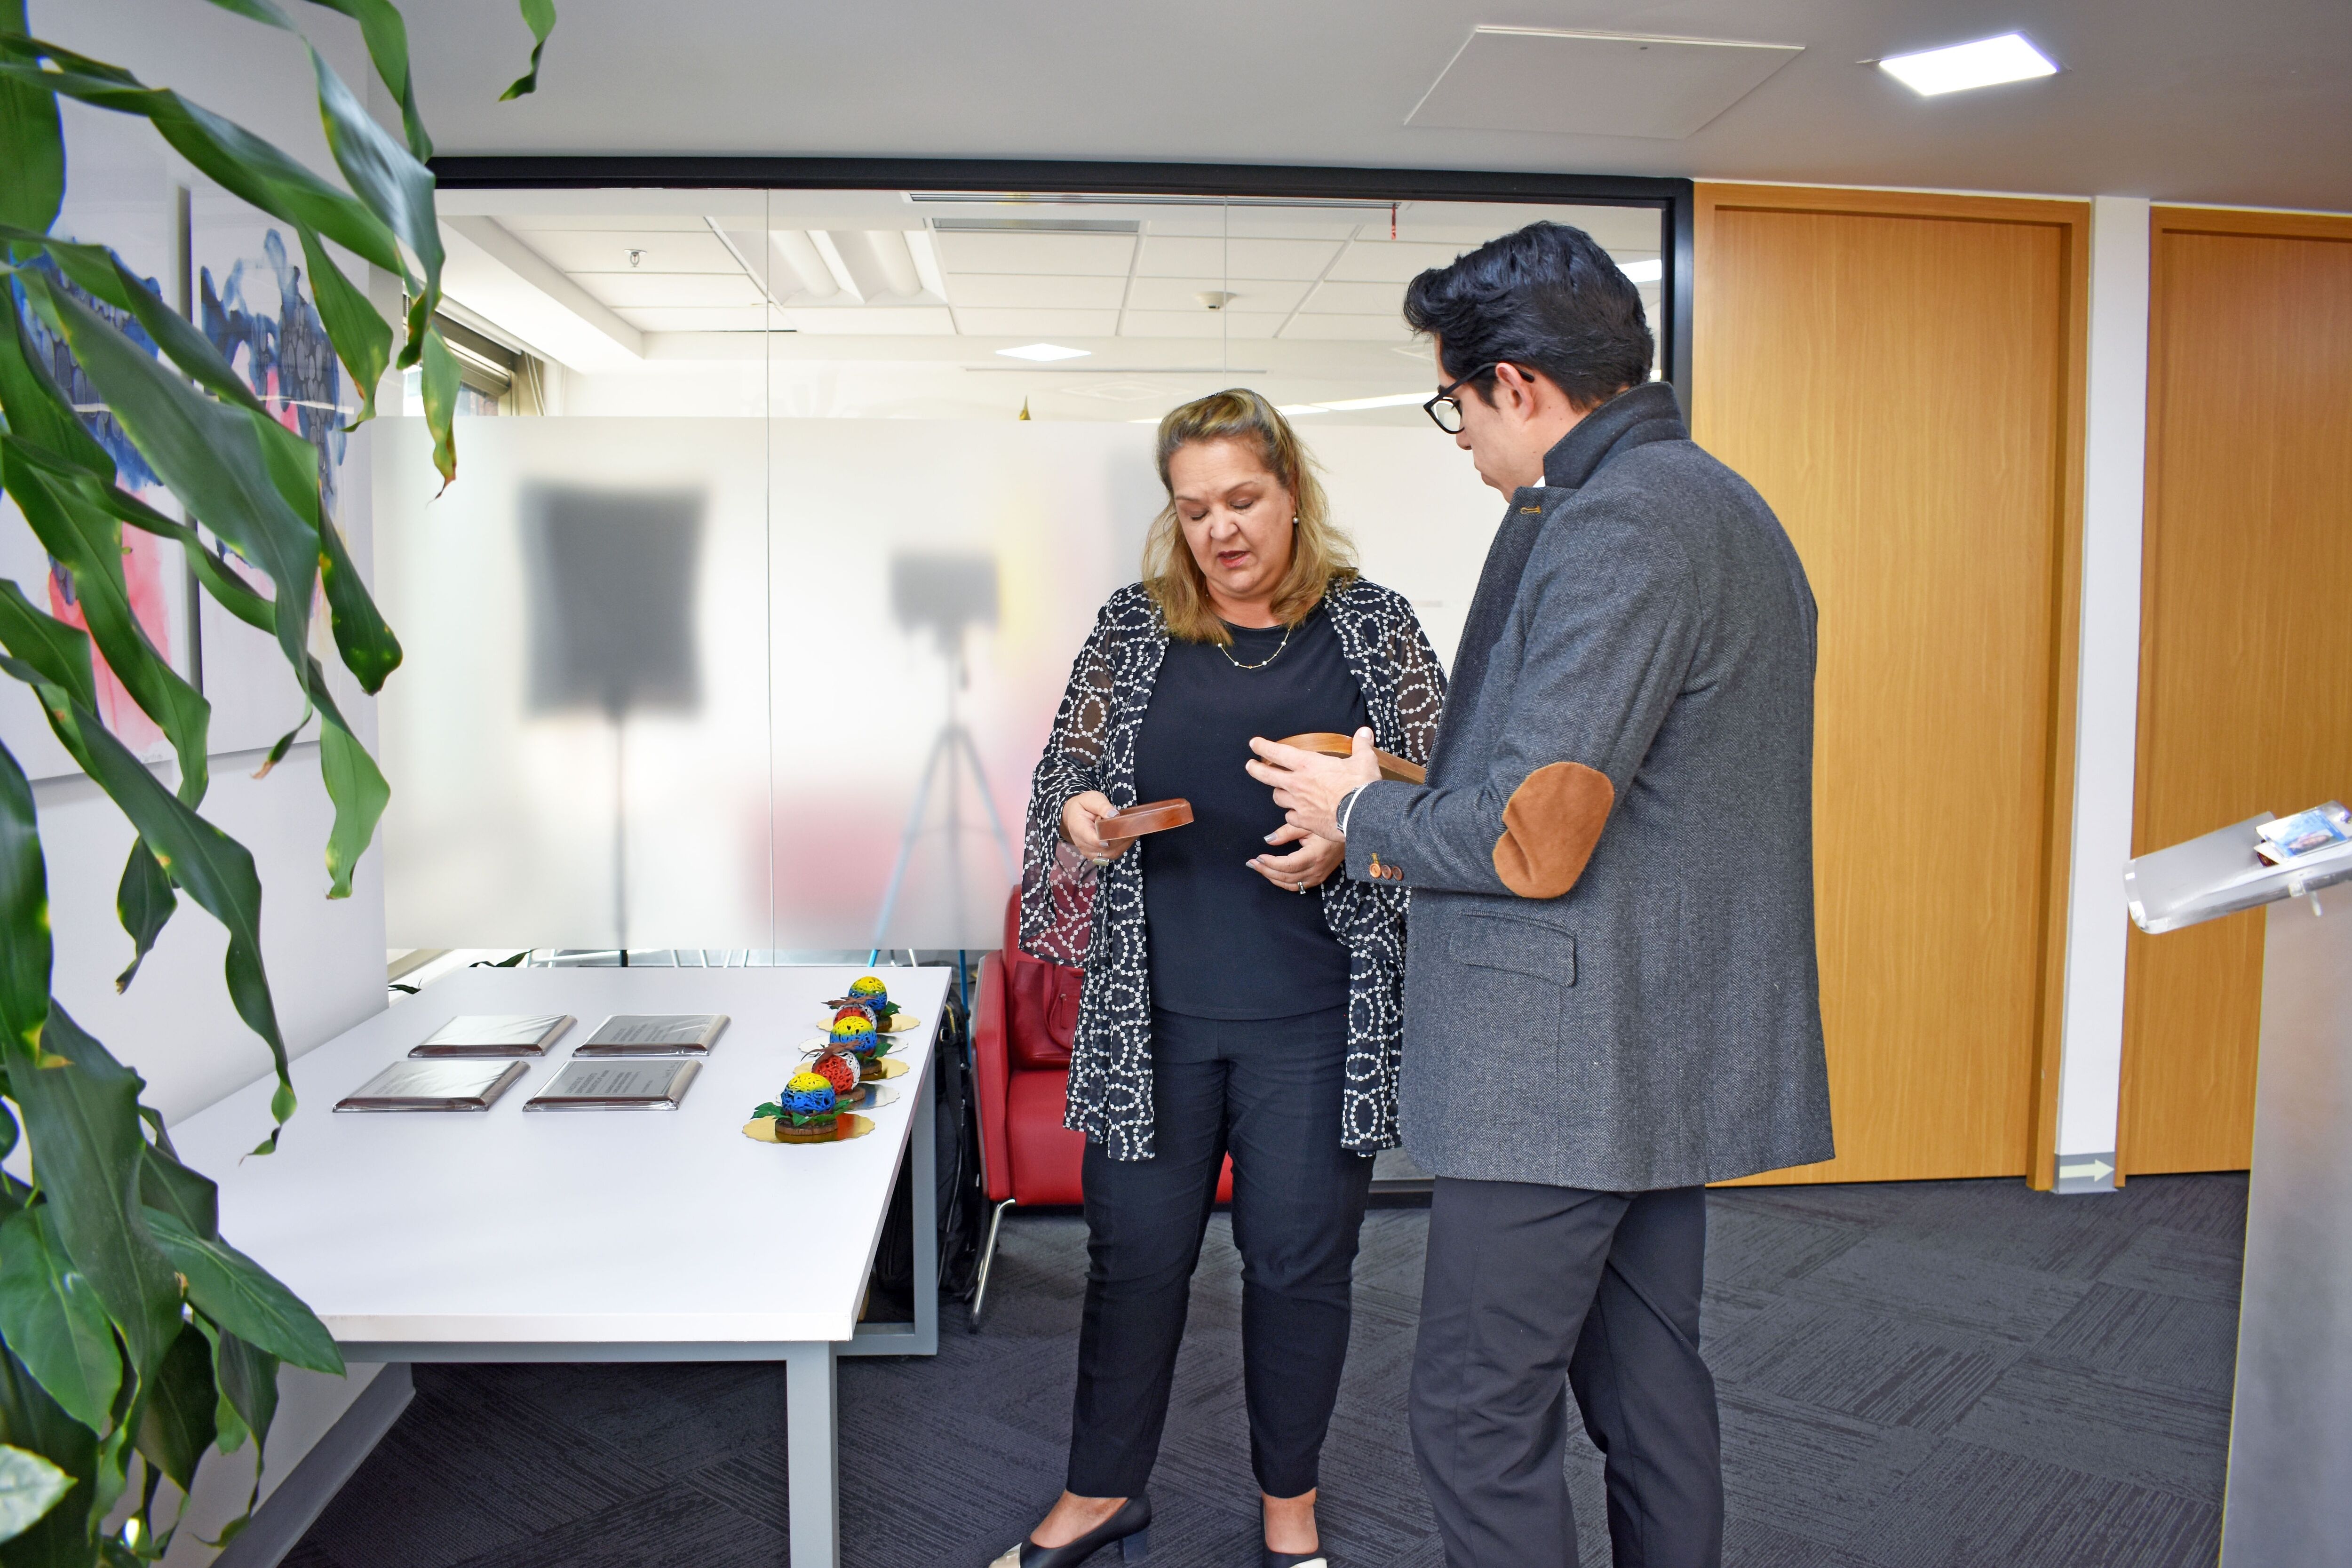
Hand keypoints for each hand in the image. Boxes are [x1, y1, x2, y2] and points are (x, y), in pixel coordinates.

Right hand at [1060, 791, 1129, 863]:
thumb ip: (1102, 806)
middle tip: (1132, 828)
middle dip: (1119, 839)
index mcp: (1078, 827)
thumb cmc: (1084, 805)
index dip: (1104, 840)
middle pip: (1104, 848)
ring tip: (1132, 831)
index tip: (1115, 837)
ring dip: (1123, 844)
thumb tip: (1114, 815)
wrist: (1075, 815)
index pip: (1091, 838)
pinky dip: (1121, 847)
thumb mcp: (1091, 799)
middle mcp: (1081, 843)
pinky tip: (1127, 837)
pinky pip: (1111, 855)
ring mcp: (1088, 851)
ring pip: (1110, 854)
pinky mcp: (1096, 855)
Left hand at [1246, 727, 1380, 840]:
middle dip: (1256, 769)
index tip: (1254, 743)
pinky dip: (1292, 815)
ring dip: (1278, 793)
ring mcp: (1298, 803)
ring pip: (1277, 797)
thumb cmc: (1360, 786)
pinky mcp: (1303, 821)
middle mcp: (1297, 783)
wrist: (1361, 814)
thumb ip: (1361, 746)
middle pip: (1267, 775)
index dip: (1263, 746)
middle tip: (1250, 766)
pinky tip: (1296, 814)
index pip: (1278, 752)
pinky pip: (1290, 817)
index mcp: (1308, 764)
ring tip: (1280, 792)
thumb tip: (1365, 732)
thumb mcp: (1363, 761)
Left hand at [1249, 822, 1343, 893]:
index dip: (1270, 863)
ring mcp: (1318, 876)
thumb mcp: (1307, 825)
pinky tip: (1274, 875)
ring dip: (1273, 878)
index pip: (1287, 865)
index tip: (1257, 857)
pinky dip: (1284, 882)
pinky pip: (1298, 886)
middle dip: (1266, 871)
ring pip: (1291, 884)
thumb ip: (1286, 832)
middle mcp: (1317, 870)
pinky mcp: (1319, 878)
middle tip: (1252, 863)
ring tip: (1259, 868)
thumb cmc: (1329, 826)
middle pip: (1286, 877)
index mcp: (1314, 855)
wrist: (1352, 834)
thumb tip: (1268, 840)